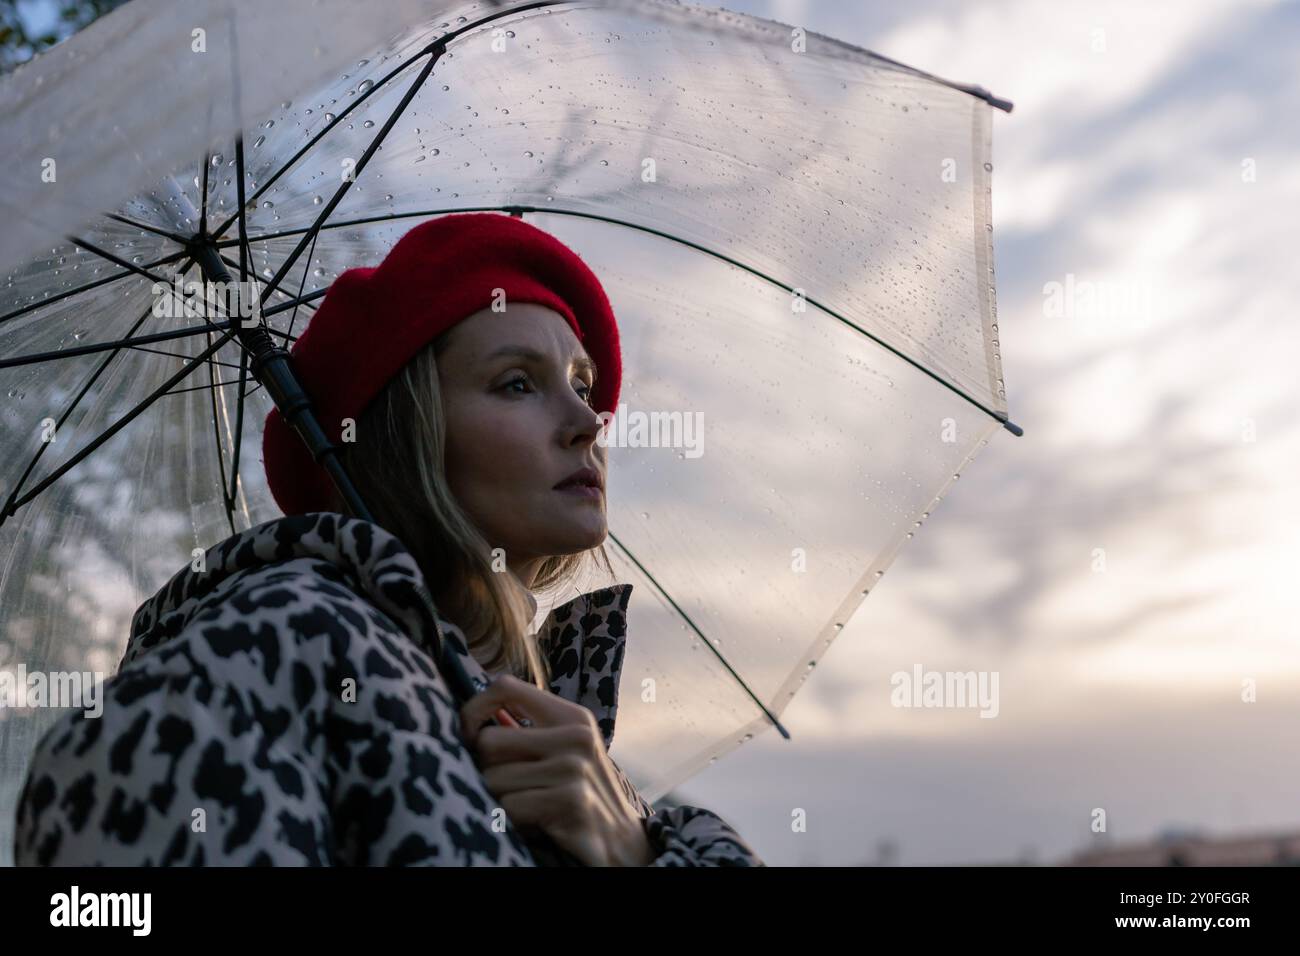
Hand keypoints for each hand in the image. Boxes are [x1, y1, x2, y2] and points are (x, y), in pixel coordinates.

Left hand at [459, 674, 653, 865]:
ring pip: (492, 779)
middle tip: (509, 784)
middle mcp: (575, 736)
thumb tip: (473, 718)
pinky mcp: (569, 800)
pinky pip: (508, 806)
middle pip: (488, 740)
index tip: (470, 736)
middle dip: (487, 769)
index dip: (474, 709)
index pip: (505, 687)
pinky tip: (535, 821)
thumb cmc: (581, 794)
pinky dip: (512, 819)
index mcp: (571, 716)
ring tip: (528, 803)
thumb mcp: (564, 751)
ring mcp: (574, 767)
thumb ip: (526, 731)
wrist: (622, 842)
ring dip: (500, 799)